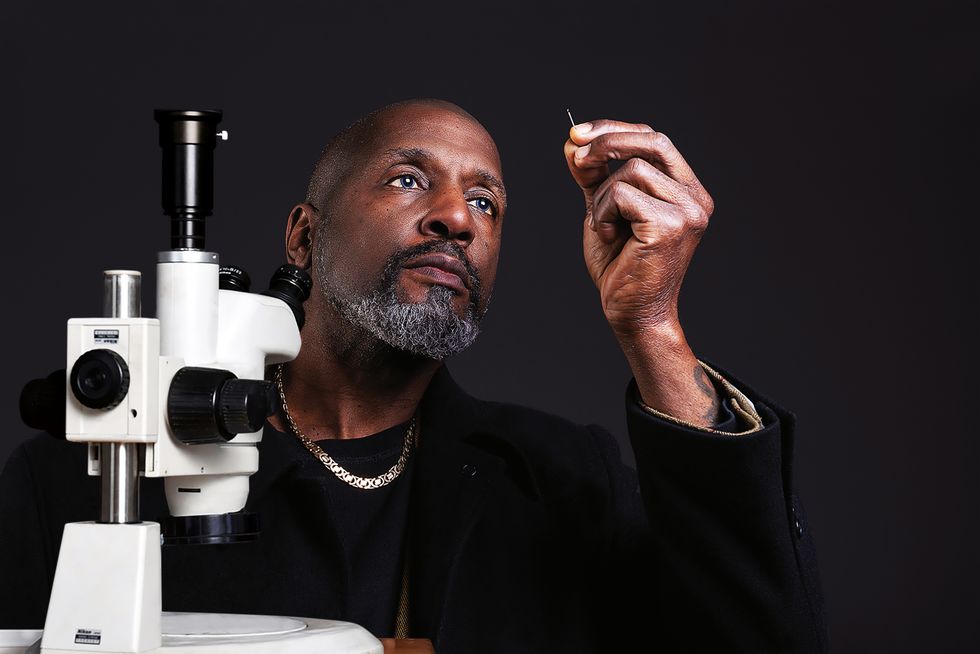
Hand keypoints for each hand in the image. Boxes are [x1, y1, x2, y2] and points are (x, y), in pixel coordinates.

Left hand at [563, 119, 713, 337]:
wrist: (630, 313)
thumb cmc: (620, 266)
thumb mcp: (602, 210)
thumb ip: (592, 176)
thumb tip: (573, 141)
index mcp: (687, 191)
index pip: (655, 140)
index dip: (615, 129)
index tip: (578, 134)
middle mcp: (696, 198)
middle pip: (652, 141)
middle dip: (607, 141)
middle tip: (575, 154)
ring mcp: (688, 211)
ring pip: (631, 170)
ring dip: (602, 197)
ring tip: (603, 226)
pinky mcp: (670, 225)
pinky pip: (623, 194)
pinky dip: (603, 213)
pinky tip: (608, 237)